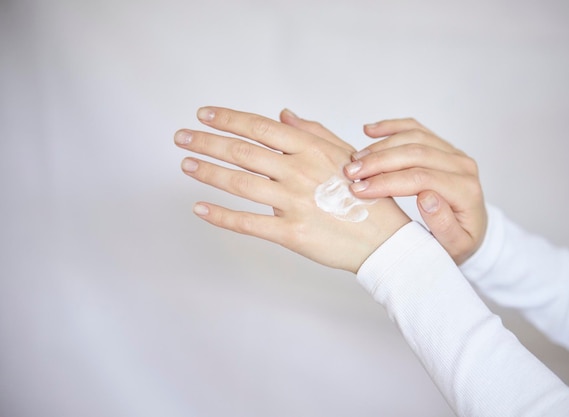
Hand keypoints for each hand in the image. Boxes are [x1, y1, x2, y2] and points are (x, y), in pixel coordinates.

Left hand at [174, 107, 410, 272]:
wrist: (383, 239)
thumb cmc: (365, 195)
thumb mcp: (344, 154)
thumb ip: (312, 132)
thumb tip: (282, 115)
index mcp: (311, 149)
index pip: (259, 128)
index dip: (228, 119)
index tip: (204, 115)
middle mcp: (298, 172)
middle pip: (242, 152)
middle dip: (207, 142)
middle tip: (182, 137)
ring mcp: (293, 203)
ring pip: (239, 184)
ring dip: (208, 172)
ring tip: (186, 164)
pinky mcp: (290, 233)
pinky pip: (247, 223)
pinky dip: (220, 216)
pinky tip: (200, 208)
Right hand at [339, 118, 486, 264]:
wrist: (472, 230)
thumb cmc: (459, 242)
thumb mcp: (455, 247)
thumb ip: (444, 225)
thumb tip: (427, 197)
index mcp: (466, 191)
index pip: (422, 179)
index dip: (387, 182)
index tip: (359, 190)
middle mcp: (462, 166)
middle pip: (416, 153)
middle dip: (379, 162)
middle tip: (351, 172)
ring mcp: (452, 153)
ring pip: (414, 137)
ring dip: (381, 146)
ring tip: (355, 160)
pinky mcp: (441, 146)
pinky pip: (415, 129)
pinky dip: (391, 127)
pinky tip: (369, 130)